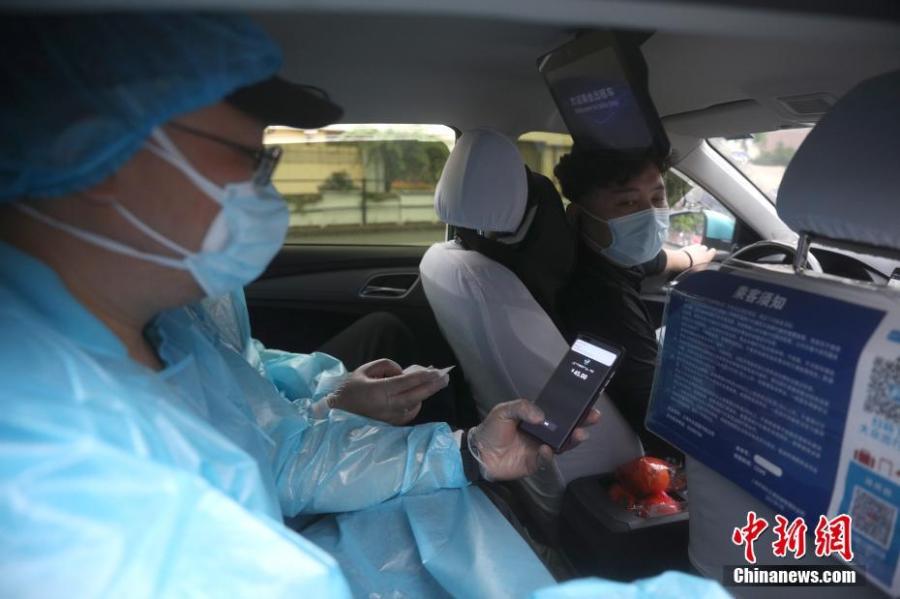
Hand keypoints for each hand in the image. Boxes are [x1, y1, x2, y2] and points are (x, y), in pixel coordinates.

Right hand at [326, 359, 448, 424]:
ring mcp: (391, 418)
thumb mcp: (365, 369)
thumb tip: (403, 373)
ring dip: (425, 393)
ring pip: (415, 404)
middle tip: (445, 378)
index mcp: (380, 391)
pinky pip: (409, 412)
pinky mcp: (391, 424)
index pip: (408, 382)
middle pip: (417, 396)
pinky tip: (418, 395)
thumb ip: (387, 366)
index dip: (424, 376)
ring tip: (434, 383)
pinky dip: (416, 403)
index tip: (437, 372)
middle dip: (432, 386)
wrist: (336, 413)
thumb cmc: (349, 389)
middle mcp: (388, 406)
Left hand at [468, 400, 601, 480]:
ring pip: (562, 444)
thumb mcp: (504, 411)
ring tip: (579, 434)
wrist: (478, 453)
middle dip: (581, 422)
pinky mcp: (535, 463)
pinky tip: (547, 449)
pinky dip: (549, 455)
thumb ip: (522, 408)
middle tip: (593, 417)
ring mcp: (540, 447)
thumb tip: (541, 416)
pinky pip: (547, 459)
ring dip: (572, 440)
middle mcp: (542, 432)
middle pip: (566, 428)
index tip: (587, 403)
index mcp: (536, 418)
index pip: (559, 412)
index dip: (573, 409)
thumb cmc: (491, 429)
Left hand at [681, 244, 715, 268]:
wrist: (682, 260)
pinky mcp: (687, 246)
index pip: (713, 251)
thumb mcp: (700, 270)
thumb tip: (703, 267)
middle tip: (700, 256)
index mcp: (708, 256)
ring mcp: (694, 247)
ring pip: (698, 245)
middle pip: (705, 247)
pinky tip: (687, 254)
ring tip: (693, 254)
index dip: (711, 253)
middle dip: (703, 251)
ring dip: (696, 249)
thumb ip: (704, 267)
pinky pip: (690, 246)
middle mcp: (702, 250)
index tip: (710, 255)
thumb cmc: (693, 267)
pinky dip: (689, 249)